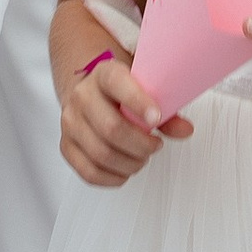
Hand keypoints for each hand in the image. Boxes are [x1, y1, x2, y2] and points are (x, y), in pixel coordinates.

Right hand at [58, 47, 192, 186]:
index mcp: (103, 74)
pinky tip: (124, 170)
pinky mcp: (67, 145)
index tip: (157, 119)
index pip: (117, 83)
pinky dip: (113, 178)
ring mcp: (70, 122)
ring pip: (101, 154)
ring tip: (141, 157)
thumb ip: (167, 110)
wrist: (91, 91)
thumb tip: (185, 130)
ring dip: (130, 163)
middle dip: (141, 145)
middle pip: (111, 128)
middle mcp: (82, 95)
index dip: (138, 102)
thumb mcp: (145, 90)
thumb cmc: (123, 92)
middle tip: (155, 146)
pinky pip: (89, 172)